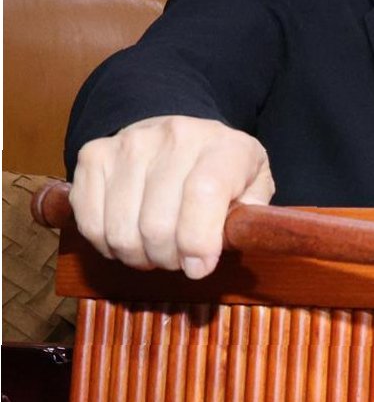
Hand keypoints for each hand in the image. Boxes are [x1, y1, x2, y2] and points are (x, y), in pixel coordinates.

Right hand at [68, 115, 274, 278]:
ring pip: (121, 230)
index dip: (198, 241)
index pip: (203, 194)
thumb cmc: (222, 169)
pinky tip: (129, 238)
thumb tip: (230, 239)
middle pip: (158, 223)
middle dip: (169, 258)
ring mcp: (129, 144)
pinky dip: (108, 245)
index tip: (200, 267)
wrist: (181, 135)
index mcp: (224, 146)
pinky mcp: (94, 156)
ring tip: (156, 250)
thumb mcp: (254, 184)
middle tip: (179, 260)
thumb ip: (252, 213)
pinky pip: (91, 223)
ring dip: (139, 256)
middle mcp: (175, 137)